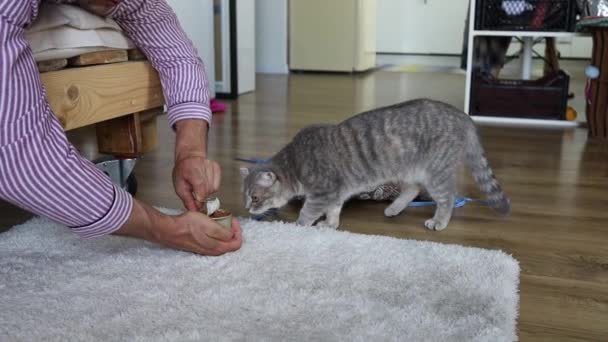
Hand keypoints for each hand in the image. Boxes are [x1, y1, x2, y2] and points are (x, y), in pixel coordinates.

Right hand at [115, 200, 241, 255]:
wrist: (169, 230)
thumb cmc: (187, 227)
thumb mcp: (209, 226)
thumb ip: (223, 232)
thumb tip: (232, 235)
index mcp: (218, 247)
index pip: (237, 243)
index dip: (238, 231)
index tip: (233, 221)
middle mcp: (213, 251)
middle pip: (229, 243)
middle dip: (231, 230)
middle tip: (227, 219)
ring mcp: (205, 249)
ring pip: (221, 241)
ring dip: (223, 230)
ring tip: (218, 220)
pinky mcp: (199, 245)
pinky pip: (212, 240)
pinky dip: (214, 232)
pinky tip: (209, 223)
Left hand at [173, 119, 219, 210]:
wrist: (189, 157)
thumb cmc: (183, 172)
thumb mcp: (179, 186)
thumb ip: (187, 199)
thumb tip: (195, 210)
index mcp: (192, 170)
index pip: (201, 189)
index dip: (199, 199)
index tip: (196, 202)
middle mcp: (203, 166)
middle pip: (208, 190)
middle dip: (202, 195)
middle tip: (195, 191)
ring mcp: (211, 166)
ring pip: (214, 188)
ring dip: (207, 191)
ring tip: (199, 185)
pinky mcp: (217, 167)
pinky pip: (217, 184)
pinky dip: (212, 186)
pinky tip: (205, 182)